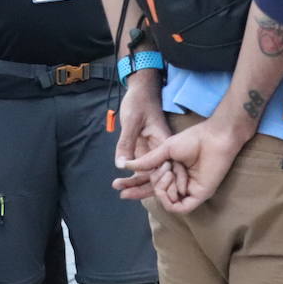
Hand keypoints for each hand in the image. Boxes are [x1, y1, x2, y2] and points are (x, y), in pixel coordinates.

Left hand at [112, 75, 177, 200]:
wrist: (141, 88)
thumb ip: (126, 143)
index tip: (134, 190)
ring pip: (149, 173)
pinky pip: (142, 166)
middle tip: (123, 194)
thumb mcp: (131, 121)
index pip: (162, 169)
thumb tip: (121, 166)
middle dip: (141, 187)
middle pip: (156, 175)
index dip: (151, 182)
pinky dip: (134, 175)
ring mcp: (154, 150)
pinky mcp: (146, 148)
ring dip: (135, 183)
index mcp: (163, 143)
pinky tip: (123, 183)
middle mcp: (162, 150)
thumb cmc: (139, 101)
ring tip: (119, 190)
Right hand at [122, 116, 244, 213]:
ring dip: (162, 187)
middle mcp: (178, 182)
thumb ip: (147, 161)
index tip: (117, 187)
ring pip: (167, 201)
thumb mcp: (164, 149)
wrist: (212, 138)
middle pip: (156, 193)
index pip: (150, 184)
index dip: (134, 187)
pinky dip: (171, 198)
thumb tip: (126, 166)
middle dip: (152, 182)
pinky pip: (179, 207)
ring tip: (170, 171)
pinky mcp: (198, 196)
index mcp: (170, 171)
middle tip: (162, 168)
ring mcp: (188, 190)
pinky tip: (172, 182)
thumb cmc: (192, 140)